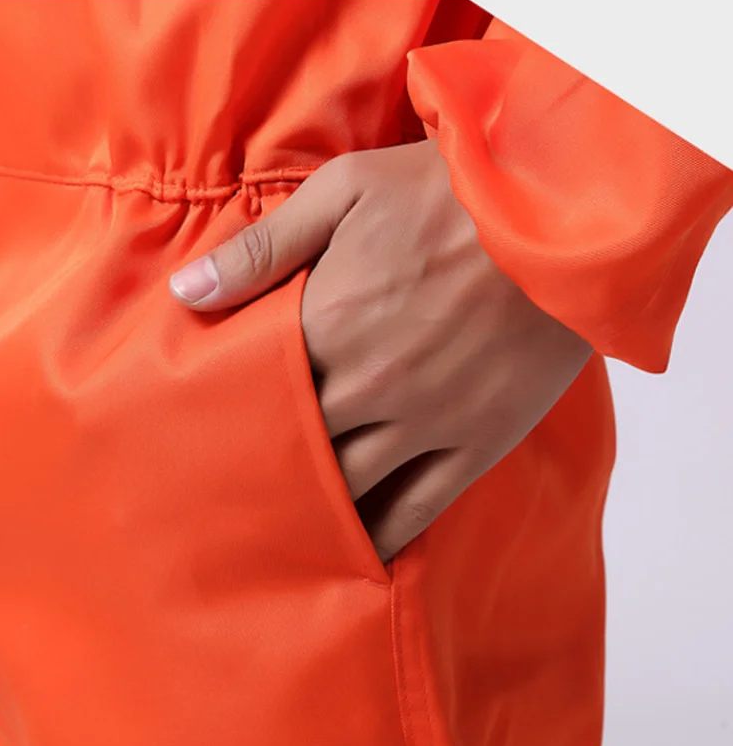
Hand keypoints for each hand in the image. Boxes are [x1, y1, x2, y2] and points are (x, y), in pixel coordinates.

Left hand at [169, 140, 592, 563]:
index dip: (226, 422)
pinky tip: (353, 553)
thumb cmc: (445, 193)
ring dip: (312, 513)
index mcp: (328, 325)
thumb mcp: (344, 192)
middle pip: (296, 451)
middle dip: (261, 473)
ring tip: (278, 535)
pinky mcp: (476, 443)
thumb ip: (262, 250)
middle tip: (225, 501)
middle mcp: (369, 387)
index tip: (197, 444)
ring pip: (350, 490)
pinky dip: (381, 536)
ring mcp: (426, 423)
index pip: (256, 396)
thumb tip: (184, 294)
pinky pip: (418, 509)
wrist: (561, 212)